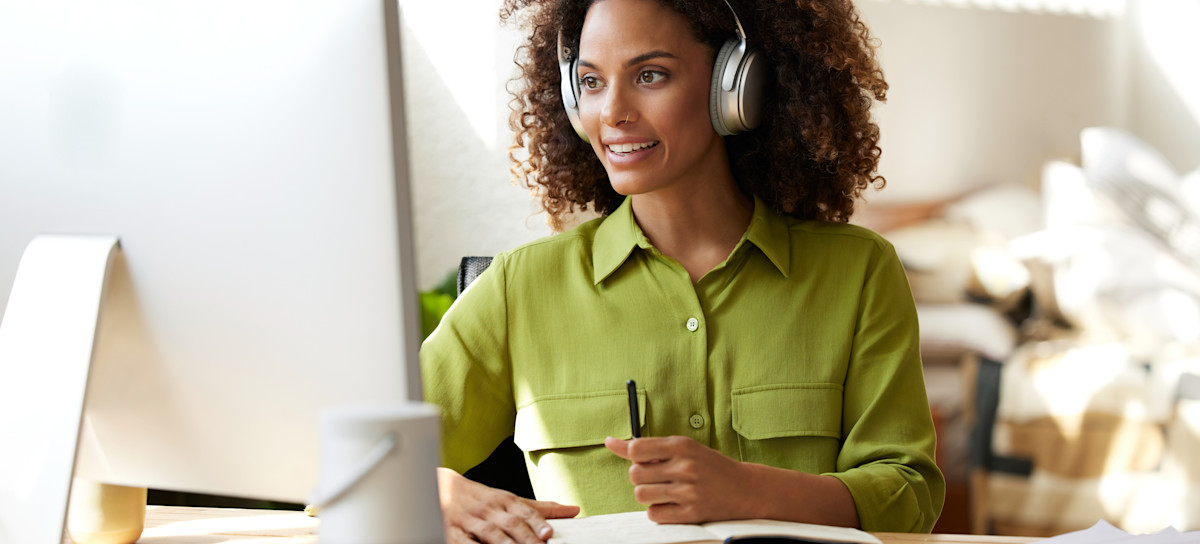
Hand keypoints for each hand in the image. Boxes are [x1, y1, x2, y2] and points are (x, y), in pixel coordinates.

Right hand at [436, 467, 578, 543]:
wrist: (442, 489)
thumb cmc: (482, 498)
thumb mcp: (510, 500)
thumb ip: (541, 508)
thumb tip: (573, 510)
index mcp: (505, 500)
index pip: (524, 510)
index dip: (537, 521)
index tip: (549, 532)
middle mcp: (490, 510)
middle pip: (510, 523)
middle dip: (526, 536)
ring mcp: (471, 522)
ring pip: (490, 533)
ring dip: (505, 543)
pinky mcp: (454, 533)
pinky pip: (465, 543)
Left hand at [603, 436, 752, 523]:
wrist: (746, 489)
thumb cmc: (709, 466)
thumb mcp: (683, 448)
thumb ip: (648, 447)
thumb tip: (609, 442)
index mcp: (682, 445)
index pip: (636, 449)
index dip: (633, 456)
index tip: (644, 460)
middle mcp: (685, 467)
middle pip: (634, 475)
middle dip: (641, 477)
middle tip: (657, 477)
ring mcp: (688, 492)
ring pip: (641, 496)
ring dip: (648, 495)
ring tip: (664, 492)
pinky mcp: (691, 514)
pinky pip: (655, 515)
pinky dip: (658, 512)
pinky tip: (672, 505)